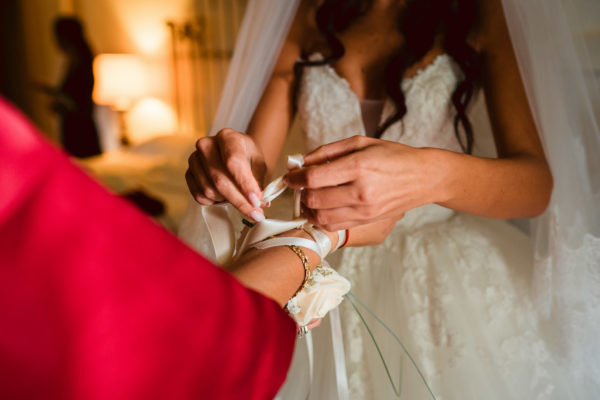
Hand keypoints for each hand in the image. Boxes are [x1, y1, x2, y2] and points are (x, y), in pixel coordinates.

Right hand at [186, 128, 266, 220]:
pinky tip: (224, 196)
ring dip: (226, 200)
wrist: (234, 153)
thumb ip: (259, 182)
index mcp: (227, 137)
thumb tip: (259, 202)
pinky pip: (200, 196)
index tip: (256, 200)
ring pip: (209, 190)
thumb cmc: (248, 158)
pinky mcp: (189, 173)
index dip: (245, 184)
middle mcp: (207, 144)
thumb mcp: (259, 165)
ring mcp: (194, 159)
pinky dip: (215, 201)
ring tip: (238, 197)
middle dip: (239, 201)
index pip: (233, 161)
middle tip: (255, 213)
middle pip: (220, 179)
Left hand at [284, 136, 445, 229]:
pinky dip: (320, 219)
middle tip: (299, 185)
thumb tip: (302, 161)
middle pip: (315, 198)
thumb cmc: (392, 156)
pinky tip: (320, 208)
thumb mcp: (361, 142)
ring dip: (308, 208)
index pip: (315, 177)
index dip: (296, 178)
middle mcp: (361, 191)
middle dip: (300, 192)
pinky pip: (334, 226)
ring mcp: (364, 210)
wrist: (423, 177)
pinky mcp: (367, 221)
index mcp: (359, 167)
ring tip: (308, 197)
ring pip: (321, 216)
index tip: (290, 176)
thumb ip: (329, 151)